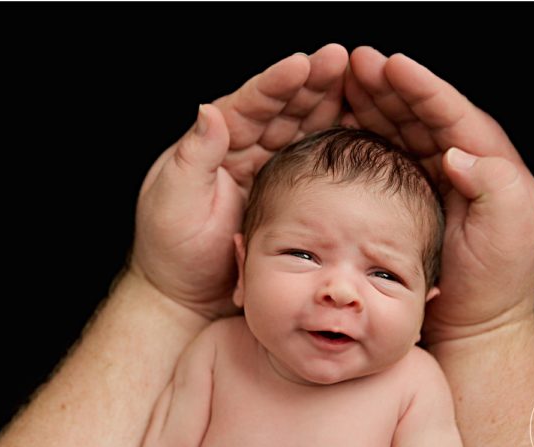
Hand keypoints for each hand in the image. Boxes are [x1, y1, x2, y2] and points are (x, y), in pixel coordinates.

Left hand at [131, 45, 347, 319]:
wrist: (189, 297)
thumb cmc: (172, 251)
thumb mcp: (175, 200)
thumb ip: (193, 157)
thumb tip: (208, 112)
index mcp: (217, 144)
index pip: (251, 104)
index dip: (278, 83)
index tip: (303, 64)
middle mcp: (247, 152)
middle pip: (285, 109)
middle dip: (313, 83)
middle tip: (342, 61)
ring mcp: (271, 174)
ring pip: (305, 132)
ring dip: (331, 107)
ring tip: (360, 86)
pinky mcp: (291, 200)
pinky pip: (317, 168)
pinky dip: (338, 148)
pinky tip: (360, 133)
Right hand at [344, 47, 533, 340]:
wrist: (474, 322)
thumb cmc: (495, 281)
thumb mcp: (509, 233)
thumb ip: (495, 186)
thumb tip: (458, 153)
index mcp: (488, 163)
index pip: (451, 113)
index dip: (420, 86)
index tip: (391, 65)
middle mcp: (460, 164)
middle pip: (420, 113)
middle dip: (388, 85)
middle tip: (356, 63)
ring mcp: (432, 179)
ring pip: (399, 129)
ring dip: (373, 103)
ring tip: (344, 82)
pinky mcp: (410, 197)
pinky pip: (386, 158)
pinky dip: (365, 137)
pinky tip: (344, 124)